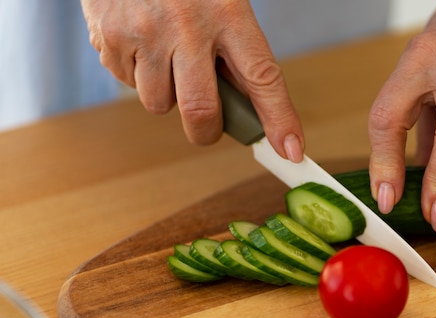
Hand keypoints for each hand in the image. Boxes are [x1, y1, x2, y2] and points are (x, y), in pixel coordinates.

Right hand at [81, 0, 303, 160]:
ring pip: (159, 104)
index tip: (292, 152)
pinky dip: (137, 73)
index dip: (280, 120)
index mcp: (229, 12)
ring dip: (166, 94)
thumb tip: (247, 109)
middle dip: (206, 130)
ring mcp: (145, 34)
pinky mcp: (110, 38)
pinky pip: (127, 83)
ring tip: (166, 56)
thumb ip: (235, 50)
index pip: (263, 78)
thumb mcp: (223, 2)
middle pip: (201, 112)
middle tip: (208, 124)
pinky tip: (141, 41)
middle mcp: (187, 26)